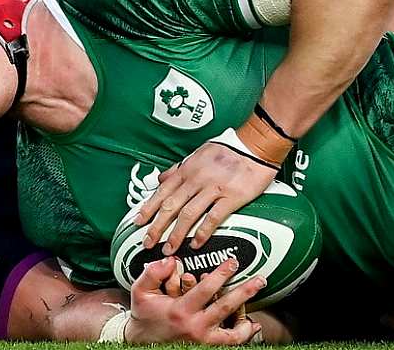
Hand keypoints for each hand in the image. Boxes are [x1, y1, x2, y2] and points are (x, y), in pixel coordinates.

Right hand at [125, 256, 264, 343]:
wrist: (141, 342)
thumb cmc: (145, 315)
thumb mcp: (141, 291)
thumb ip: (153, 273)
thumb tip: (170, 261)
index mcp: (180, 310)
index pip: (205, 289)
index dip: (221, 275)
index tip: (232, 262)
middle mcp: (194, 326)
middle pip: (225, 308)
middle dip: (244, 291)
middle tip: (259, 280)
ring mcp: (202, 340)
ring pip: (233, 331)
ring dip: (248, 314)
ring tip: (258, 301)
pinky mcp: (207, 347)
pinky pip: (230, 343)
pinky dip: (244, 334)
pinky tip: (252, 324)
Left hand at [135, 142, 276, 253]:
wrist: (255, 145)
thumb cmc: (228, 149)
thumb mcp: (197, 153)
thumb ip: (179, 168)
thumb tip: (162, 178)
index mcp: (187, 169)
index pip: (162, 191)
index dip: (149, 208)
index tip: (138, 222)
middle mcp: (196, 179)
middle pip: (171, 206)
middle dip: (157, 226)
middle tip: (147, 242)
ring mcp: (213, 188)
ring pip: (188, 214)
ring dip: (176, 234)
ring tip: (169, 248)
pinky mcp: (232, 197)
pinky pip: (214, 217)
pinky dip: (203, 232)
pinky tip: (197, 243)